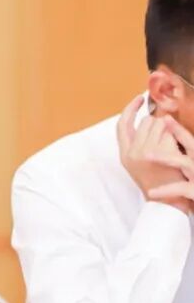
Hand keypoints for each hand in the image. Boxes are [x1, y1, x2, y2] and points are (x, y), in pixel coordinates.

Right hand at [117, 95, 191, 212]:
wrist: (169, 204)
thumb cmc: (161, 184)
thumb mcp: (142, 164)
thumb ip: (141, 143)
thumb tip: (154, 119)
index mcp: (125, 154)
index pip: (122, 124)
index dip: (131, 108)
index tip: (140, 98)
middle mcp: (131, 152)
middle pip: (146, 121)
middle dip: (159, 124)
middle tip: (169, 139)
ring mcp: (143, 152)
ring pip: (158, 123)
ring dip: (169, 131)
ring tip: (174, 148)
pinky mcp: (158, 153)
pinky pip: (168, 132)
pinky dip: (176, 137)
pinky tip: (179, 149)